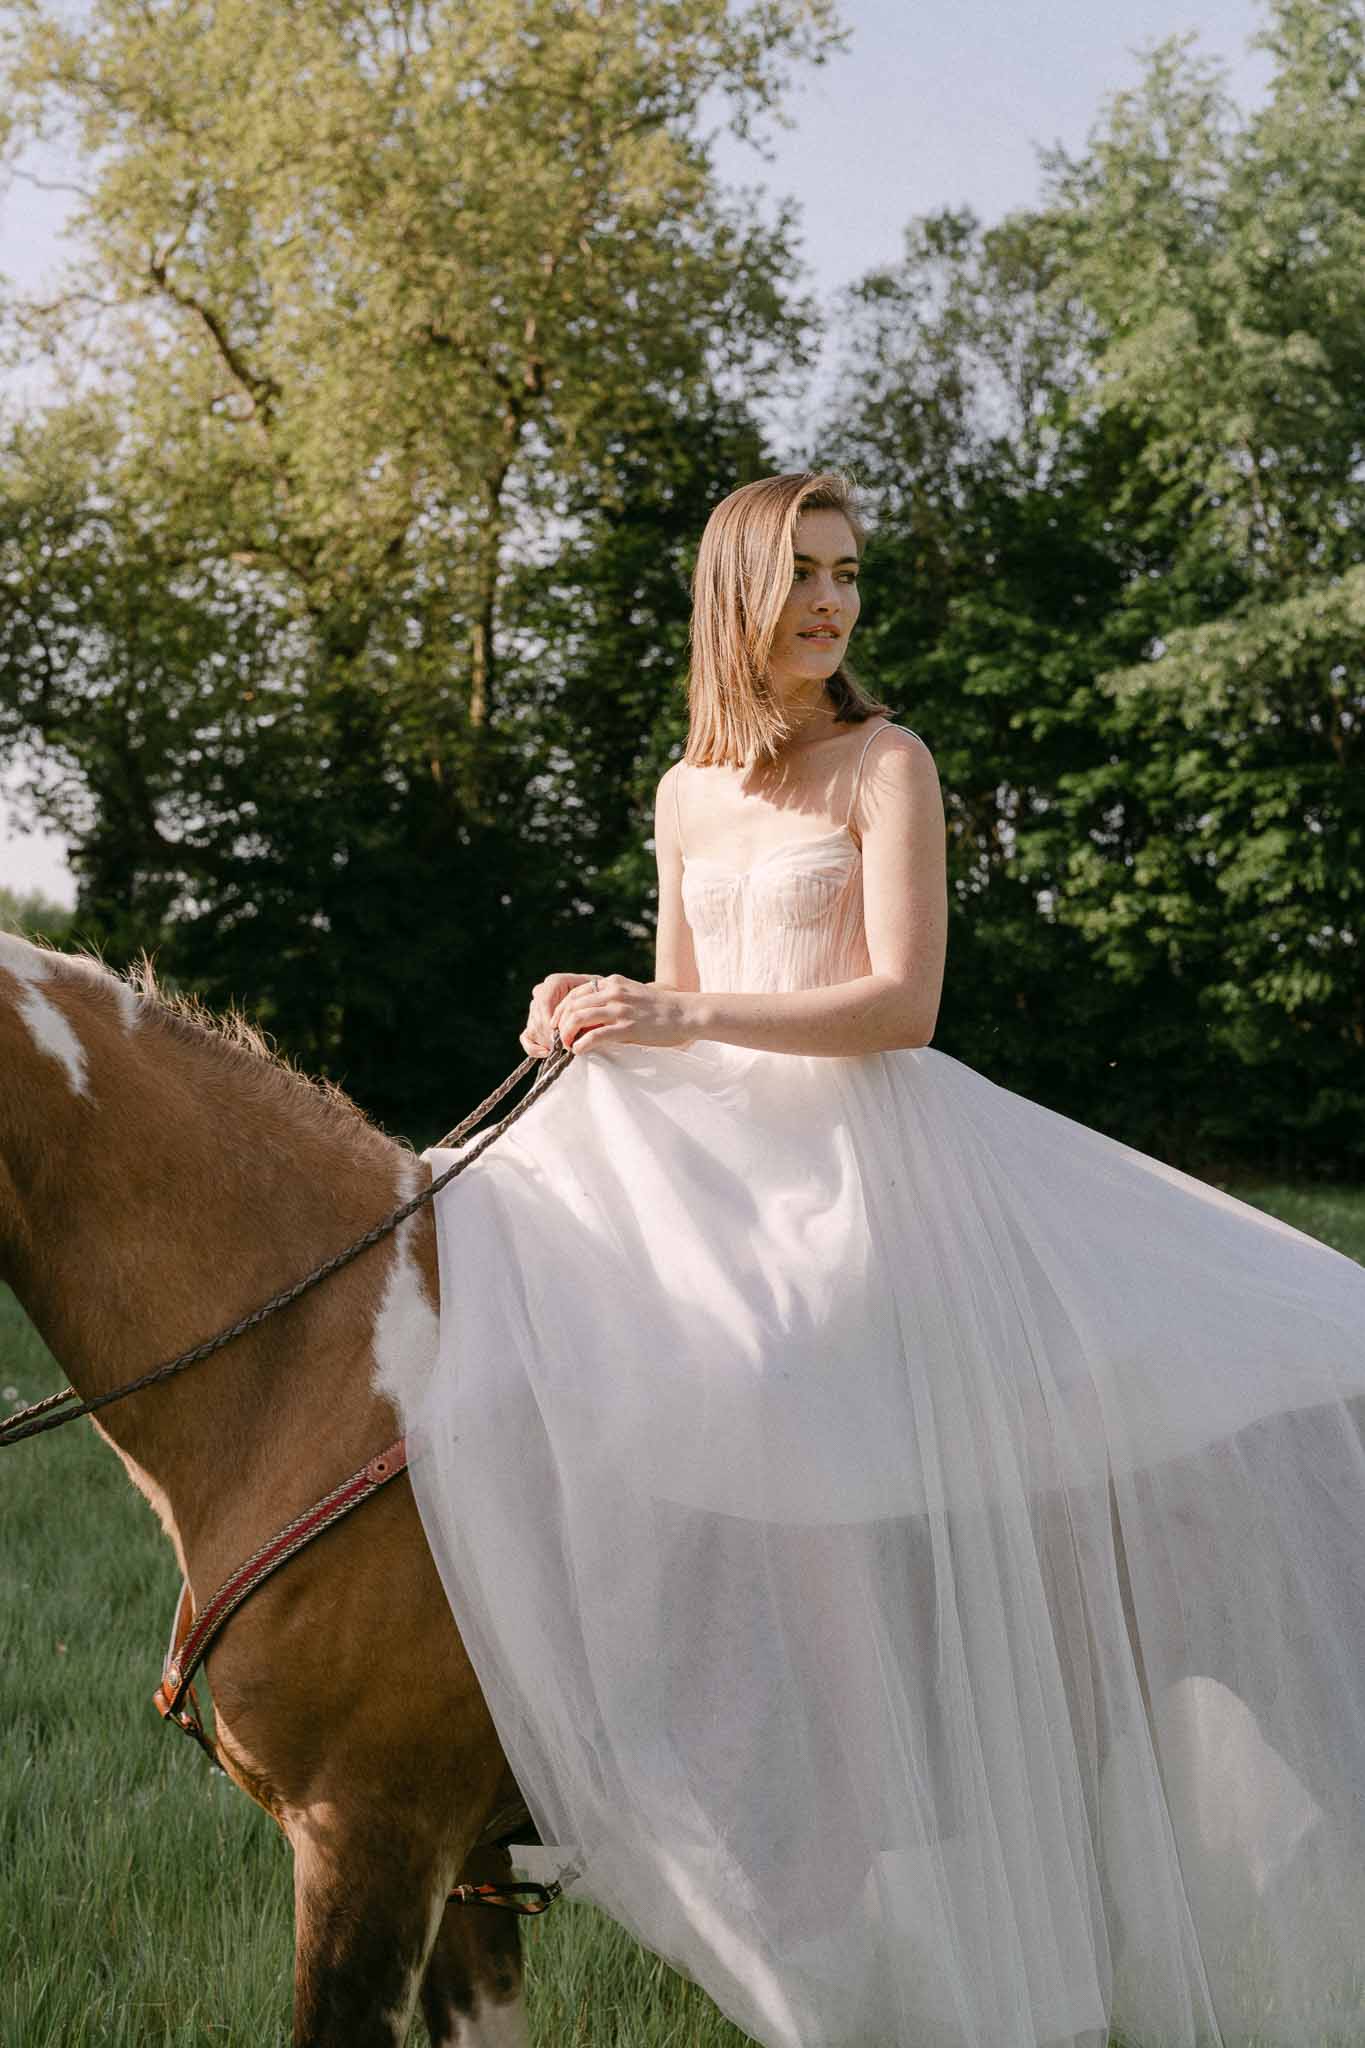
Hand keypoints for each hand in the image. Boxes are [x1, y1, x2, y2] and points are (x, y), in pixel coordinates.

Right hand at [520, 973, 598, 1057]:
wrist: (602, 1003)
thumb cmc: (601, 999)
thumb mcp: (598, 999)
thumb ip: (586, 1009)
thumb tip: (577, 1029)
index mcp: (555, 982)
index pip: (543, 1001)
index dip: (550, 1020)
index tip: (563, 1034)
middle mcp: (541, 993)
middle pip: (538, 1017)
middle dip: (551, 1034)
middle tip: (567, 1045)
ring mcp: (536, 1009)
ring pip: (533, 1028)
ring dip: (548, 1041)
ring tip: (565, 1048)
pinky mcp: (534, 1024)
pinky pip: (526, 1037)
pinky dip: (533, 1048)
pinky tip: (546, 1052)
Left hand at [553, 975, 698, 1054]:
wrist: (685, 1013)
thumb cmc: (660, 1009)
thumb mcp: (633, 995)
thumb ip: (612, 1001)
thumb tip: (591, 1018)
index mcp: (613, 983)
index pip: (575, 993)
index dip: (561, 1009)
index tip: (556, 1023)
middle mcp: (613, 992)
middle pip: (572, 1005)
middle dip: (559, 1022)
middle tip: (557, 1038)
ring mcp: (620, 1009)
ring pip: (579, 1018)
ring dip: (566, 1034)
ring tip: (565, 1046)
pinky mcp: (627, 1027)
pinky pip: (595, 1036)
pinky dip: (582, 1044)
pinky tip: (579, 1051)